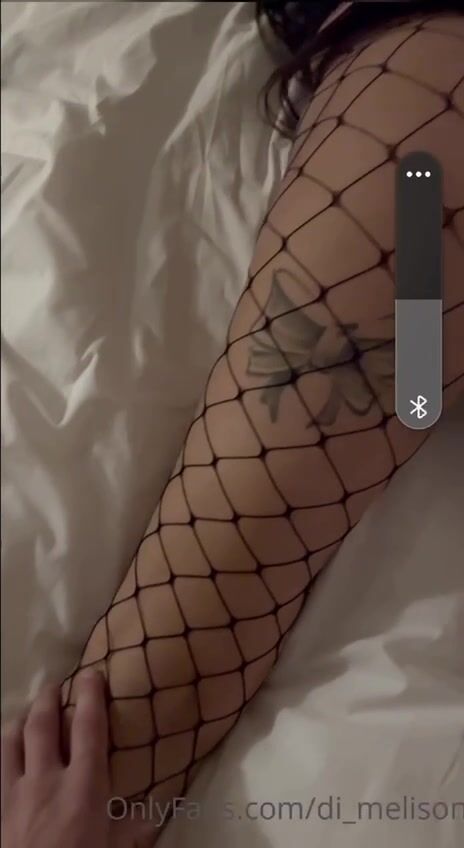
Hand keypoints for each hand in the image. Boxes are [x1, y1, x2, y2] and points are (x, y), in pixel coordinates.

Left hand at [1, 670, 153, 847]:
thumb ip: (129, 833)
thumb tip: (153, 817)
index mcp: (83, 789)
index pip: (88, 727)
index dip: (91, 695)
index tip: (92, 674)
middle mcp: (45, 781)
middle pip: (43, 723)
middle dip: (49, 698)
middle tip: (55, 686)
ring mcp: (12, 794)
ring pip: (9, 740)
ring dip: (19, 721)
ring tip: (26, 714)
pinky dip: (0, 753)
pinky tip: (4, 754)